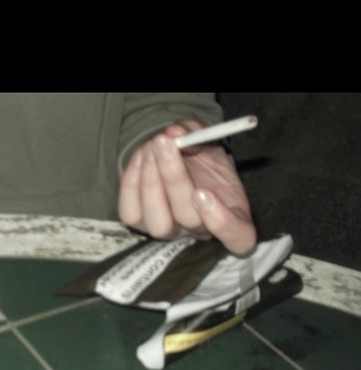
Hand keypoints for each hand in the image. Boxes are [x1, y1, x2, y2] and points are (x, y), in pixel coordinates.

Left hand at [118, 120, 256, 254]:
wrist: (181, 159)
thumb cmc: (202, 152)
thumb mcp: (207, 136)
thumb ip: (197, 133)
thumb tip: (177, 132)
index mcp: (235, 214)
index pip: (238, 236)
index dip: (221, 222)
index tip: (203, 192)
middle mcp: (201, 229)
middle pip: (189, 219)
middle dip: (173, 178)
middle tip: (165, 142)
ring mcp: (171, 232)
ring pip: (159, 223)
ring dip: (150, 181)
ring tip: (152, 147)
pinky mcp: (142, 225)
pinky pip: (131, 215)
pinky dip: (131, 183)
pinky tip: (140, 157)